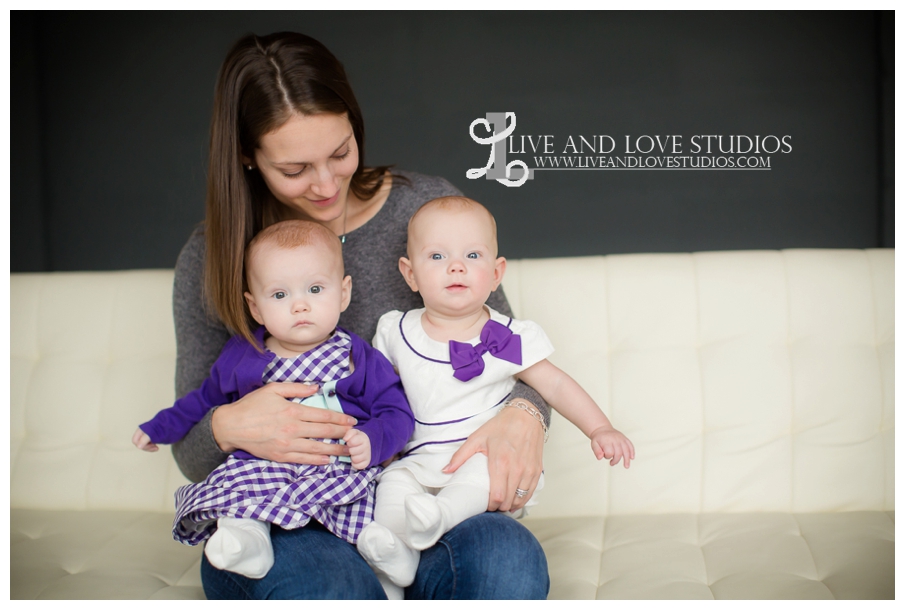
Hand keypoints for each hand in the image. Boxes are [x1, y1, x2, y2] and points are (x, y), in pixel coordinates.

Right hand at [132, 428, 157, 451]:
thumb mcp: (151, 434)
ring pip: (144, 445)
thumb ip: (144, 440)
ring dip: (150, 448)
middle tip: (155, 447)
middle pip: (139, 444)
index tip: (149, 445)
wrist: (168, 424)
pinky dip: (152, 447)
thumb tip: (139, 447)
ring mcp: (146, 436)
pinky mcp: (151, 438)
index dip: (140, 445)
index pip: (135, 440)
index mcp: (140, 431)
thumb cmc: (159, 428)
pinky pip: (148, 445)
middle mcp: (142, 434)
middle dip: (146, 447)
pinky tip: (156, 447)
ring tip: (157, 448)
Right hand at [211, 382, 357, 464]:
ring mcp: (287, 444)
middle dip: (343, 435)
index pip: (323, 416)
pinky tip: (328, 460)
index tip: (352, 421)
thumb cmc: (252, 405)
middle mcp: (292, 429)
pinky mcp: (280, 456)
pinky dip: (317, 460)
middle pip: (325, 433)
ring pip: (317, 449)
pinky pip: (303, 460)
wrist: (231, 426)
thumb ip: (296, 388)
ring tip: (349, 451)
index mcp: (292, 410)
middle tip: (356, 437)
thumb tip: (316, 387)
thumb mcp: (273, 389)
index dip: (340, 419)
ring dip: (335, 450)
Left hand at [344, 429, 371, 469]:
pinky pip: (357, 466)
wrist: (366, 445)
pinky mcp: (366, 463)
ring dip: (352, 457)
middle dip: (350, 450)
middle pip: (352, 451)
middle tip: (350, 448)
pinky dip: (355, 464)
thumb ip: (349, 433)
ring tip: (353, 454)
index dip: (349, 443)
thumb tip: (345, 439)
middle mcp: (367, 447)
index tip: (349, 442)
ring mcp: (367, 456)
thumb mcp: (353, 432)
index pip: (352, 442)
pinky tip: (355, 459)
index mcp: (363, 438)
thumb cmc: (357, 438)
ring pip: (355, 459)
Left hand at [443, 403, 544, 512]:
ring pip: (520, 499)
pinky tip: (514, 500)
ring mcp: (528, 470)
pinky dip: (522, 500)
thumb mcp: (478, 437)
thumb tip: (446, 471)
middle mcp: (516, 469)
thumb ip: (461, 456)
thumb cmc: (502, 426)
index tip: (484, 505)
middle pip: (507, 501)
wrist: (526, 415)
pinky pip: (530, 493)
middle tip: (490, 505)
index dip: (489, 506)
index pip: (496, 496)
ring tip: (501, 503)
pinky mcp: (537, 470)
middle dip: (498, 507)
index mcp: (500, 462)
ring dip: (510, 505)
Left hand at [590, 425, 634, 467]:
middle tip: (611, 463)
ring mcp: (621, 439)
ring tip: (626, 466)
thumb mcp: (594, 444)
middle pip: (619, 453)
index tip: (605, 456)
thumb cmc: (598, 438)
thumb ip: (596, 451)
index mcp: (607, 441)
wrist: (602, 429)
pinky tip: (632, 458)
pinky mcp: (625, 438)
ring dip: (627, 459)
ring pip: (626, 450)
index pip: (610, 453)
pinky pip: (630, 445)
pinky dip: (632, 452)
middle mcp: (615, 439)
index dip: (607, 457)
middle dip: (616, 460)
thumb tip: (600, 458)